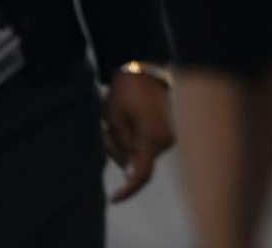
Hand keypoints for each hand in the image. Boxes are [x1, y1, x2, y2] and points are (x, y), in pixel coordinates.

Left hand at [102, 72, 174, 202]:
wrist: (145, 71)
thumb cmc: (126, 93)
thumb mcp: (114, 119)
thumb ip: (121, 147)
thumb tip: (130, 171)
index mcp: (151, 138)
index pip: (142, 174)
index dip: (128, 190)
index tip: (113, 199)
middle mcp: (164, 141)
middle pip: (135, 164)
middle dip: (116, 153)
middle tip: (105, 130)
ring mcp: (167, 137)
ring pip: (138, 156)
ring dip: (121, 145)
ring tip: (115, 122)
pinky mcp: (165, 134)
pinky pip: (144, 148)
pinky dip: (131, 141)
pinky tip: (125, 123)